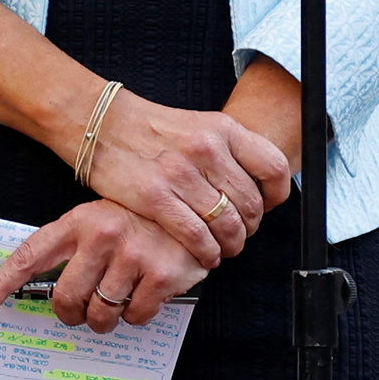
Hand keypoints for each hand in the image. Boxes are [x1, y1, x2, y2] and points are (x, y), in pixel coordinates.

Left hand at [0, 199, 210, 332]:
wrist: (198, 206)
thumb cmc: (141, 219)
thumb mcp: (102, 218)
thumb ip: (76, 248)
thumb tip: (50, 291)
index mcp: (79, 221)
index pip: (30, 256)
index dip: (3, 284)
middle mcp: (102, 236)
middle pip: (66, 299)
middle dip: (71, 314)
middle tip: (82, 313)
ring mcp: (133, 255)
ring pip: (100, 314)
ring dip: (104, 321)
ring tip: (115, 305)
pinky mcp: (161, 275)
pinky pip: (135, 317)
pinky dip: (137, 316)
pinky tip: (145, 295)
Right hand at [71, 89, 296, 272]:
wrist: (103, 125)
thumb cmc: (152, 130)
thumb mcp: (200, 126)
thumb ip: (230, 153)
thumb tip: (256, 190)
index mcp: (223, 129)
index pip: (273, 168)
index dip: (275, 197)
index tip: (265, 207)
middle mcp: (207, 149)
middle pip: (251, 204)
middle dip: (249, 228)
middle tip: (239, 234)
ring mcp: (181, 173)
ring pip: (227, 224)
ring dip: (230, 244)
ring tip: (223, 248)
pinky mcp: (155, 197)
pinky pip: (196, 236)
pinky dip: (206, 252)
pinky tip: (205, 254)